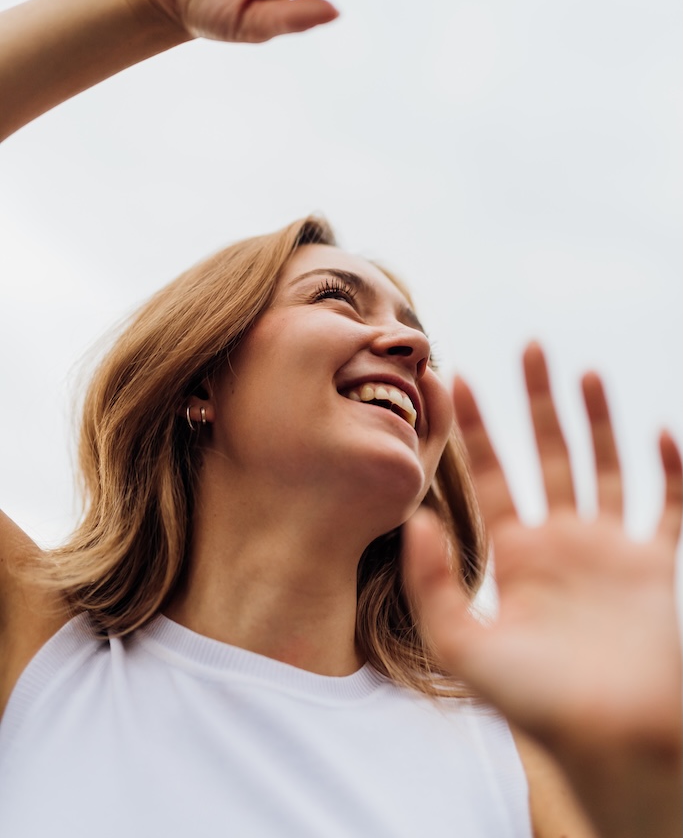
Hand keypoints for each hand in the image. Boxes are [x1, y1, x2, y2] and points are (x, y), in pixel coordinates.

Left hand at [404, 344, 681, 830]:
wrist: (616, 745)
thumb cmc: (538, 705)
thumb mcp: (466, 649)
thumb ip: (434, 588)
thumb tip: (416, 520)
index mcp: (517, 556)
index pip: (491, 475)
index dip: (475, 428)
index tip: (458, 377)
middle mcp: (564, 543)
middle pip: (550, 454)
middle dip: (539, 402)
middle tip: (528, 345)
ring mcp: (614, 550)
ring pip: (607, 466)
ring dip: (600, 419)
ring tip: (584, 370)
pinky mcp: (659, 566)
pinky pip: (670, 506)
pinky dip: (671, 470)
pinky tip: (660, 433)